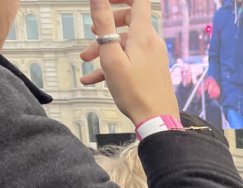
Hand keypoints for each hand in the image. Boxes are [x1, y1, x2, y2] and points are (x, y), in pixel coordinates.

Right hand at [80, 0, 179, 125]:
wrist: (157, 120)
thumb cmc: (134, 92)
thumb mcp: (111, 56)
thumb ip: (104, 24)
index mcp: (143, 35)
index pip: (137, 1)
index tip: (105, 1)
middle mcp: (151, 42)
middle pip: (128, 21)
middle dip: (106, 25)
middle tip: (91, 32)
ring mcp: (153, 55)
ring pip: (125, 43)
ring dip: (104, 49)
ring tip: (86, 60)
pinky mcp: (151, 68)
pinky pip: (130, 59)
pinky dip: (112, 64)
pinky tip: (92, 78)